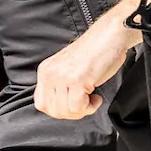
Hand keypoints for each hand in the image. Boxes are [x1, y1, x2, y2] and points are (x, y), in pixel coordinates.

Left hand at [35, 0, 142, 120]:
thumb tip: (61, 108)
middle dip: (72, 113)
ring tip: (91, 98)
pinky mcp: (76, 80)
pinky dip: (90, 107)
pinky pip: (78, 107)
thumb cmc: (94, 53)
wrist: (109, 36)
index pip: (41, 104)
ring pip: (66, 111)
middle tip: (85, 103)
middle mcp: (50, 73)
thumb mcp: (67, 69)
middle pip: (53, 111)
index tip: (73, 106)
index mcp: (45, 70)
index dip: (58, 111)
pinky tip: (96, 97)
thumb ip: (58, 86)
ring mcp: (62, 76)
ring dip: (82, 110)